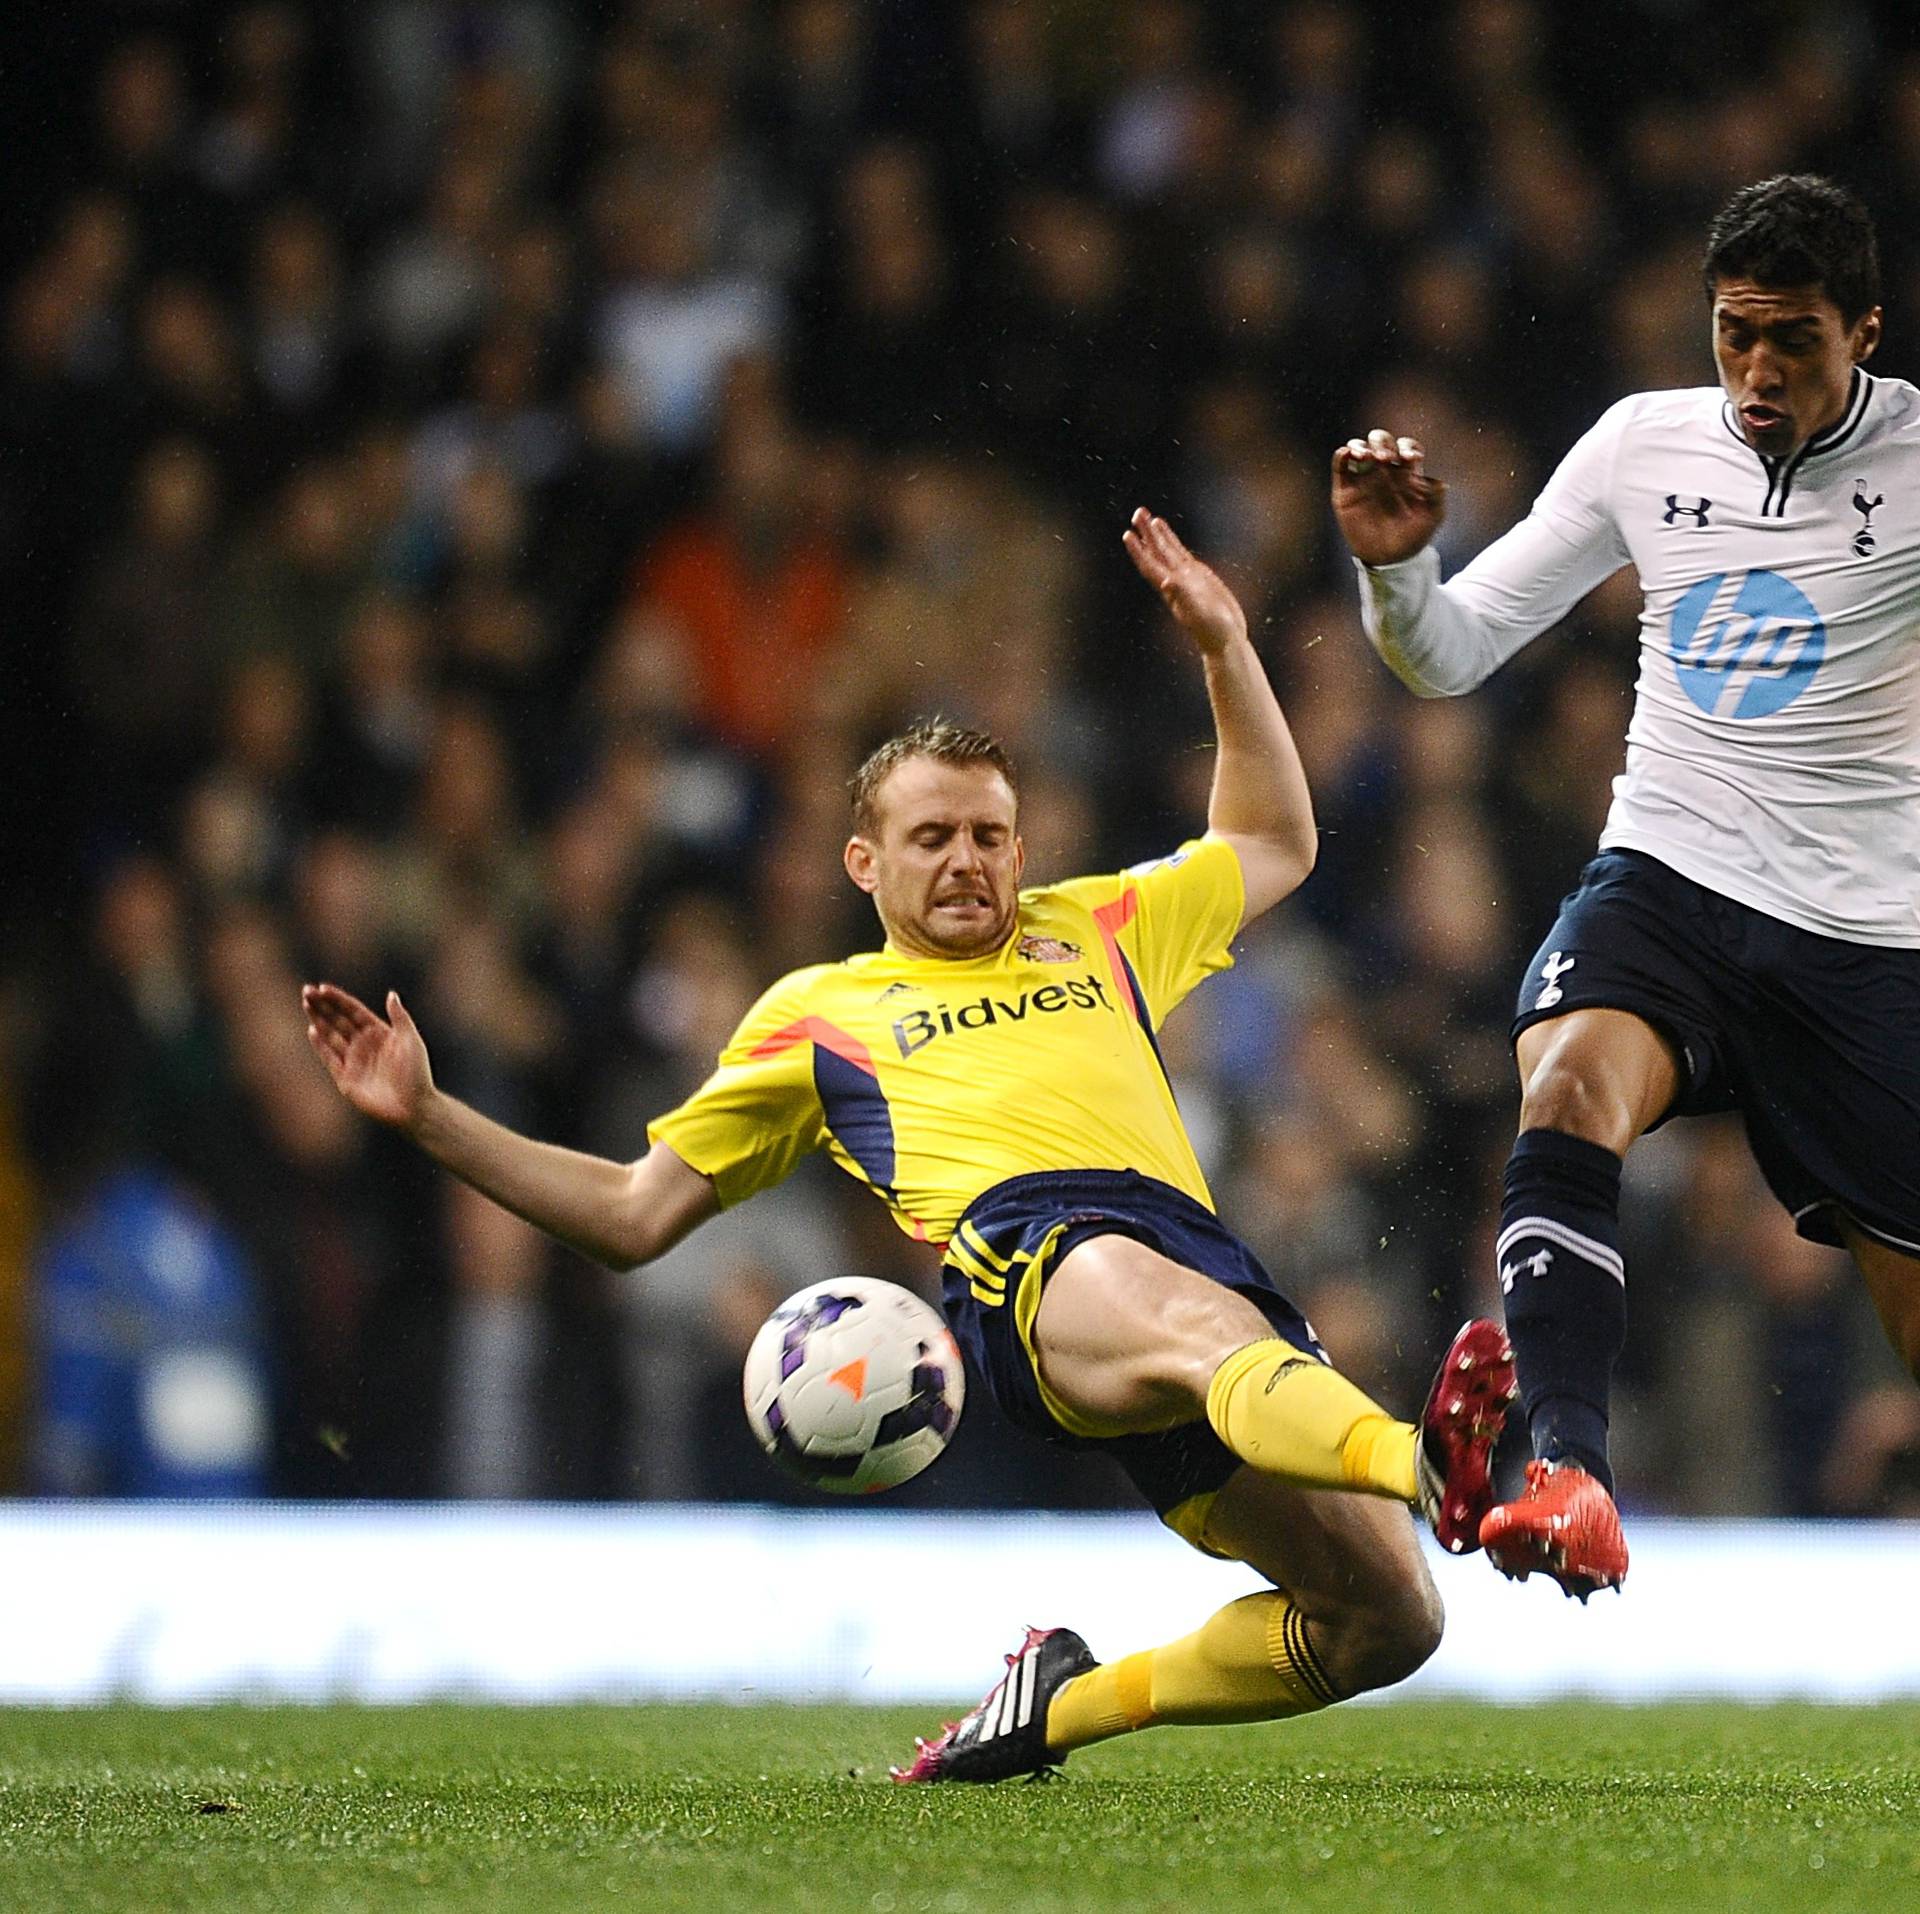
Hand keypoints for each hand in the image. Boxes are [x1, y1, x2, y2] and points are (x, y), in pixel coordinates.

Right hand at [302, 982, 433, 1131]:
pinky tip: (312, 1029)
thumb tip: (391, 994)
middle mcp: (364, 1045)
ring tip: (306, 1004)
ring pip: (331, 1035)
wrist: (413, 1106)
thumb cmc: (417, 1073)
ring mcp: (354, 1061)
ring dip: (318, 1020)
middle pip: (338, 1020)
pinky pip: (330, 1058)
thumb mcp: (411, 1040)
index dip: (338, 999)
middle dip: (322, 1005)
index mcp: (380, 1033)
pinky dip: (320, 1045)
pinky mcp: (345, 1079)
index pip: (353, 1011)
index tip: (322, 988)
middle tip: (306, 991)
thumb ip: (399, 1017)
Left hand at [1122, 507, 1247, 655]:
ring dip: (1158, 536)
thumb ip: (1183, 597)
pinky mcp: (1200, 578)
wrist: (1226, 641)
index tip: (1128, 534)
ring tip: (1150, 518)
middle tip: (1138, 512)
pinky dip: (1174, 544)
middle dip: (1146, 534)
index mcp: (1173, 590)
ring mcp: (1187, 580)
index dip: (1139, 551)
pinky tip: (1168, 536)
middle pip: (1157, 553)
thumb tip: (1167, 581)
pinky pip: (1183, 556)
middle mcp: (1176, 582)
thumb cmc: (1213, 632)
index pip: (1151, 566)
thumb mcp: (1199, 614)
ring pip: (1169, 553)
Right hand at [1330, 428, 1446, 564]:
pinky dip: (1342, 454)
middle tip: (1386, 459)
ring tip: (1367, 457)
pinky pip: (1340, 465)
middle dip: (1384, 443)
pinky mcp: (1345, 490)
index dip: (1408, 446)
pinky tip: (1348, 455)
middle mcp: (1384, 471)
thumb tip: (1438, 482)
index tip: (1410, 459)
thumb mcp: (1432, 517)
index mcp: (1406, 472)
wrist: (1389, 558)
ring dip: (1362, 446)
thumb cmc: (1413, 537)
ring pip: (1359, 447)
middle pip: (1381, 440)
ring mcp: (1363, 479)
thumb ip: (1437, 498)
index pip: (1406, 446)